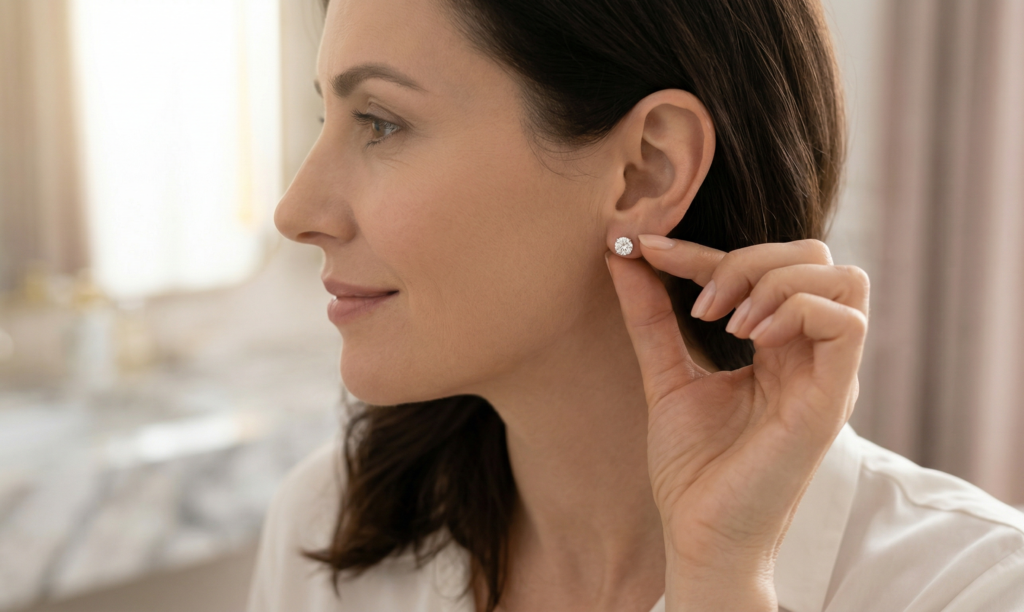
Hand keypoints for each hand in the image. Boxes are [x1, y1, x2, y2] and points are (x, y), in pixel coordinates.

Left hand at [605, 237, 867, 610]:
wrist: (699, 534)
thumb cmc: (692, 468)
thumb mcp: (666, 374)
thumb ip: (650, 315)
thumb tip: (623, 254)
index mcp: (781, 348)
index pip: (763, 266)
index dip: (704, 250)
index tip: (647, 249)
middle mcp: (811, 355)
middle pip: (816, 257)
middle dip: (751, 258)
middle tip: (704, 304)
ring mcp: (828, 376)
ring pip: (842, 280)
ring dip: (774, 281)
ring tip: (726, 322)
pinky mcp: (831, 399)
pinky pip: (845, 324)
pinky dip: (795, 310)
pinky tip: (751, 337)